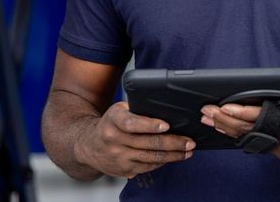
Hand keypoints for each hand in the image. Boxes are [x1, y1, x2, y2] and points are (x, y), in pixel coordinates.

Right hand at [74, 101, 195, 178]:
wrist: (89, 146)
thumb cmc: (111, 124)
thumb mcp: (119, 110)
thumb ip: (138, 110)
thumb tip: (168, 110)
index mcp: (114, 120)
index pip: (131, 123)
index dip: (150, 125)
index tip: (166, 125)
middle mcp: (115, 139)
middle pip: (148, 143)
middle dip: (173, 143)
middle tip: (189, 142)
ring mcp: (120, 156)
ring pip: (151, 157)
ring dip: (173, 155)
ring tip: (188, 151)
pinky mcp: (125, 169)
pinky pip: (148, 166)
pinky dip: (163, 162)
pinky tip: (174, 157)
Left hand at [201, 90, 279, 191]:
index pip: (266, 117)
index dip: (245, 112)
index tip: (228, 106)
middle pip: (249, 127)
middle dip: (226, 119)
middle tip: (207, 110)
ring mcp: (279, 146)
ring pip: (248, 136)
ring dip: (226, 127)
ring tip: (208, 119)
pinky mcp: (278, 151)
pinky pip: (253, 141)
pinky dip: (237, 135)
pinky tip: (225, 130)